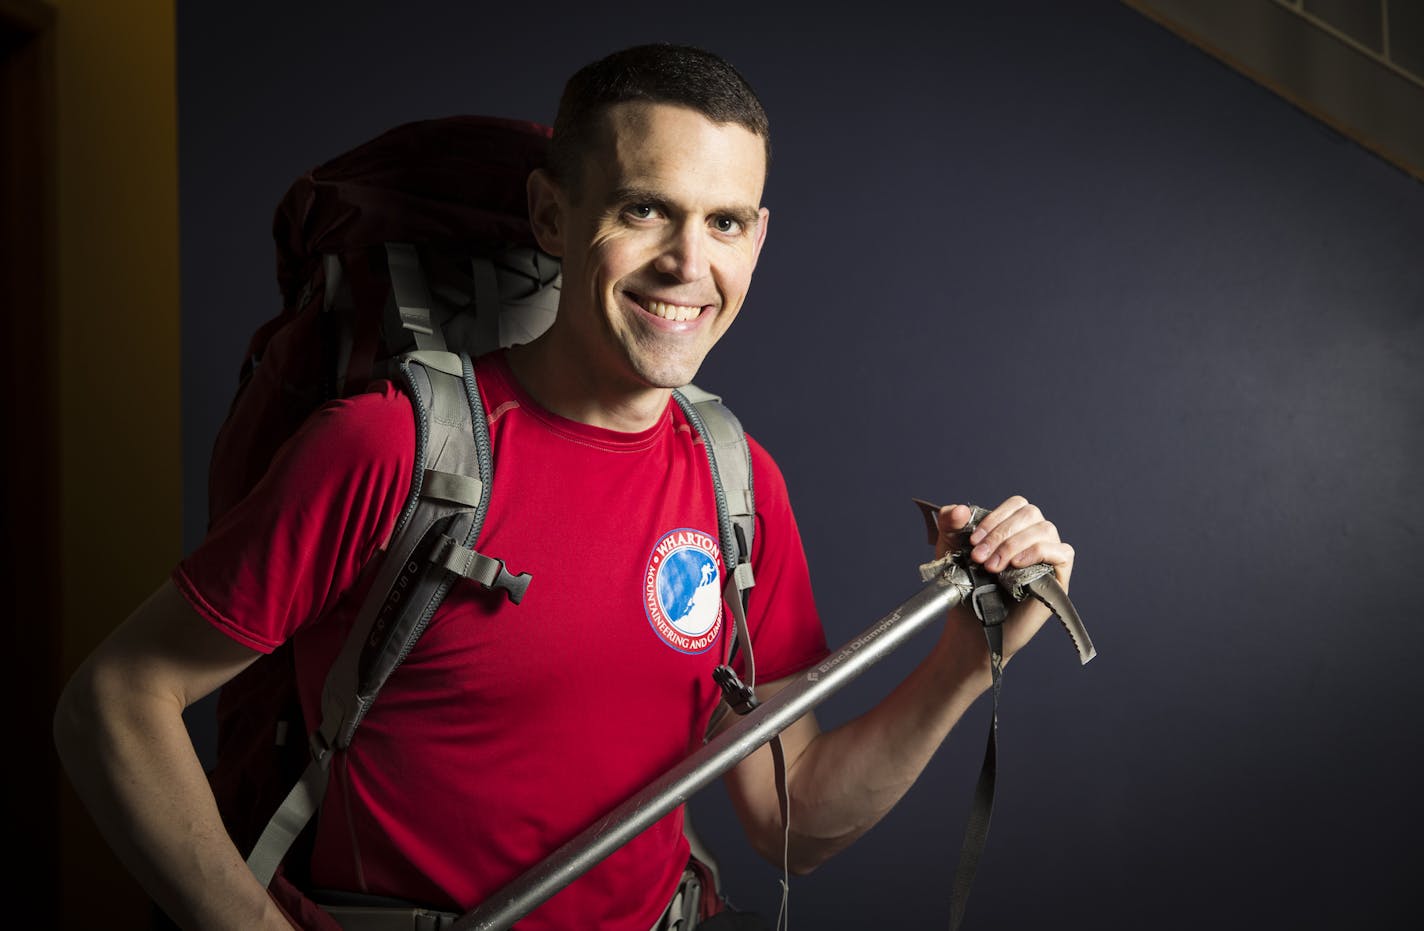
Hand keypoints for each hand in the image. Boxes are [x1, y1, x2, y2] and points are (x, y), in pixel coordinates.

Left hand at [934, 496, 1074, 662]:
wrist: (970, 626)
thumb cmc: (965, 587)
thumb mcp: (949, 548)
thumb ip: (949, 522)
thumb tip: (961, 509)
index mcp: (1014, 528)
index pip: (1017, 505)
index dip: (996, 518)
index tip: (973, 540)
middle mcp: (1034, 538)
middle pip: (1031, 514)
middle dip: (1001, 534)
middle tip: (979, 558)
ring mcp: (1048, 558)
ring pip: (1046, 530)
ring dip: (1014, 545)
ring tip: (993, 567)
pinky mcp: (1059, 579)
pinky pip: (1062, 553)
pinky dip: (1038, 553)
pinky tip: (1015, 566)